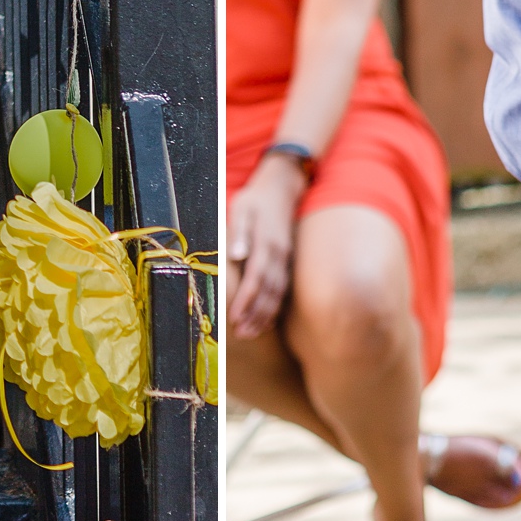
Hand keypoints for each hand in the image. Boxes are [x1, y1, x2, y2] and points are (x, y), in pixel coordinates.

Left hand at [225, 159, 304, 338]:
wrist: (283, 187)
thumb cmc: (256, 198)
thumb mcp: (242, 208)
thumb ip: (239, 232)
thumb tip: (235, 254)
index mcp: (266, 242)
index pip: (256, 277)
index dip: (246, 299)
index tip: (234, 317)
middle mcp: (278, 253)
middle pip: (268, 291)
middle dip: (255, 314)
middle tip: (242, 334)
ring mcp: (285, 258)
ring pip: (277, 293)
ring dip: (265, 315)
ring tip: (251, 333)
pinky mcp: (286, 260)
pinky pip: (283, 288)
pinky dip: (274, 305)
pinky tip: (266, 319)